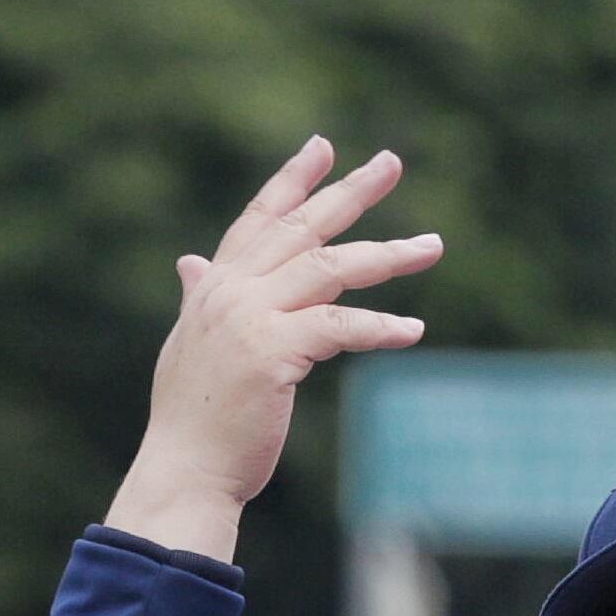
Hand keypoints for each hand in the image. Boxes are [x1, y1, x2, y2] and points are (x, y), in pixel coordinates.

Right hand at [102, 138, 440, 561]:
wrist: (184, 468)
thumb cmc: (194, 417)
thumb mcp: (192, 343)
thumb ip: (199, 297)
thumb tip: (191, 263)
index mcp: (215, 286)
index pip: (260, 219)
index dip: (292, 182)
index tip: (323, 147)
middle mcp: (231, 290)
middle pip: (303, 229)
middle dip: (350, 192)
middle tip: (391, 162)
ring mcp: (250, 317)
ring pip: (331, 270)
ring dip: (387, 255)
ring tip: (432, 246)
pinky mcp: (273, 352)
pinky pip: (340, 328)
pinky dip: (380, 328)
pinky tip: (413, 330)